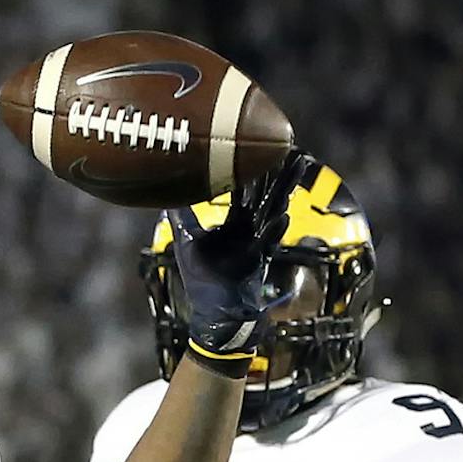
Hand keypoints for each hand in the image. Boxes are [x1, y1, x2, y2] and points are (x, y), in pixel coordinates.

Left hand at [167, 151, 317, 369]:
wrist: (214, 316)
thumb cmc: (203, 282)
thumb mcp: (188, 245)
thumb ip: (182, 219)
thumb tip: (165, 196)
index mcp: (236, 225)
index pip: (246, 191)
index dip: (251, 170)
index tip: (260, 145)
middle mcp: (250, 231)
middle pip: (267, 195)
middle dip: (279, 172)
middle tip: (291, 146)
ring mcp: (256, 245)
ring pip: (274, 212)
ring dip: (285, 191)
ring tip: (297, 168)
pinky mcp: (257, 264)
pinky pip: (268, 245)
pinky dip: (274, 232)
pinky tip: (283, 217)